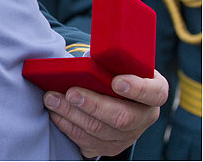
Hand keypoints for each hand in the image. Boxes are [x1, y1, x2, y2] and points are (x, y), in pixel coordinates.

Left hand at [43, 70, 167, 157]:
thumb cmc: (111, 71)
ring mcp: (128, 136)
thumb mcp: (116, 62)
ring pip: (100, 131)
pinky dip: (67, 126)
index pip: (154, 93)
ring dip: (71, 114)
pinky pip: (87, 142)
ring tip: (52, 99)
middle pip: (123, 118)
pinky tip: (55, 113)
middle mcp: (144, 117)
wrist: (108, 92)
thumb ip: (108, 60)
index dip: (138, 89)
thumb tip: (85, 59)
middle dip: (93, 105)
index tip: (116, 82)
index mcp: (154, 92)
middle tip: (71, 93)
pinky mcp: (109, 147)